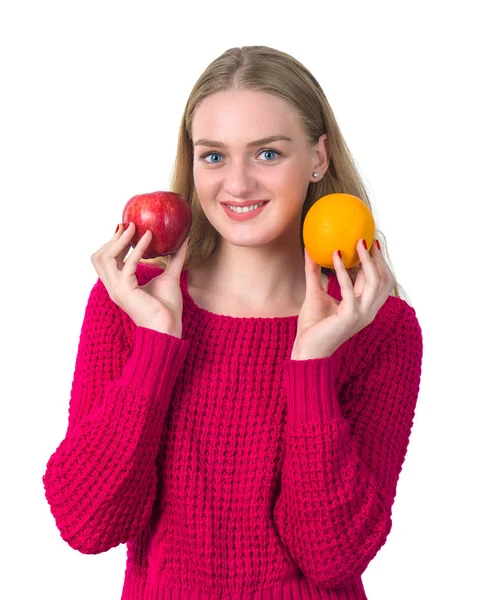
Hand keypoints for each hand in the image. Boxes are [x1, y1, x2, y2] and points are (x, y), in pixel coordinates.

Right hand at [90, 222, 188, 337]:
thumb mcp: (170, 277)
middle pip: (99, 258)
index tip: (125, 227)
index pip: (105, 261)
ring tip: (134, 227)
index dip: (112, 243)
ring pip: (104, 259)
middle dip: (111, 240)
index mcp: (119, 285)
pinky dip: (137, 249)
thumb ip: (174, 258)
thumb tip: (183, 240)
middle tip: (127, 225)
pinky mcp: (125, 290)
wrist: (168, 328)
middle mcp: (113, 287)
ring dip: (119, 241)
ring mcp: (117, 289)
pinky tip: (149, 238)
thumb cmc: (168, 308)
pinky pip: (127, 264)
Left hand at [291, 239, 395, 358]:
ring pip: (375, 282)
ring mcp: (361, 314)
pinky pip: (350, 288)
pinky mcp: (350, 316)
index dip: (378, 262)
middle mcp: (368, 311)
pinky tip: (335, 256)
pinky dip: (343, 270)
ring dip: (366, 260)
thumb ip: (315, 273)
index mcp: (364, 307)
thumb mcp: (316, 293)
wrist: (307, 349)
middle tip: (366, 238)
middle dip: (379, 258)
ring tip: (356, 242)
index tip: (369, 242)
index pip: (379, 281)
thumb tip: (311, 251)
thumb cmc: (312, 325)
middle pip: (384, 280)